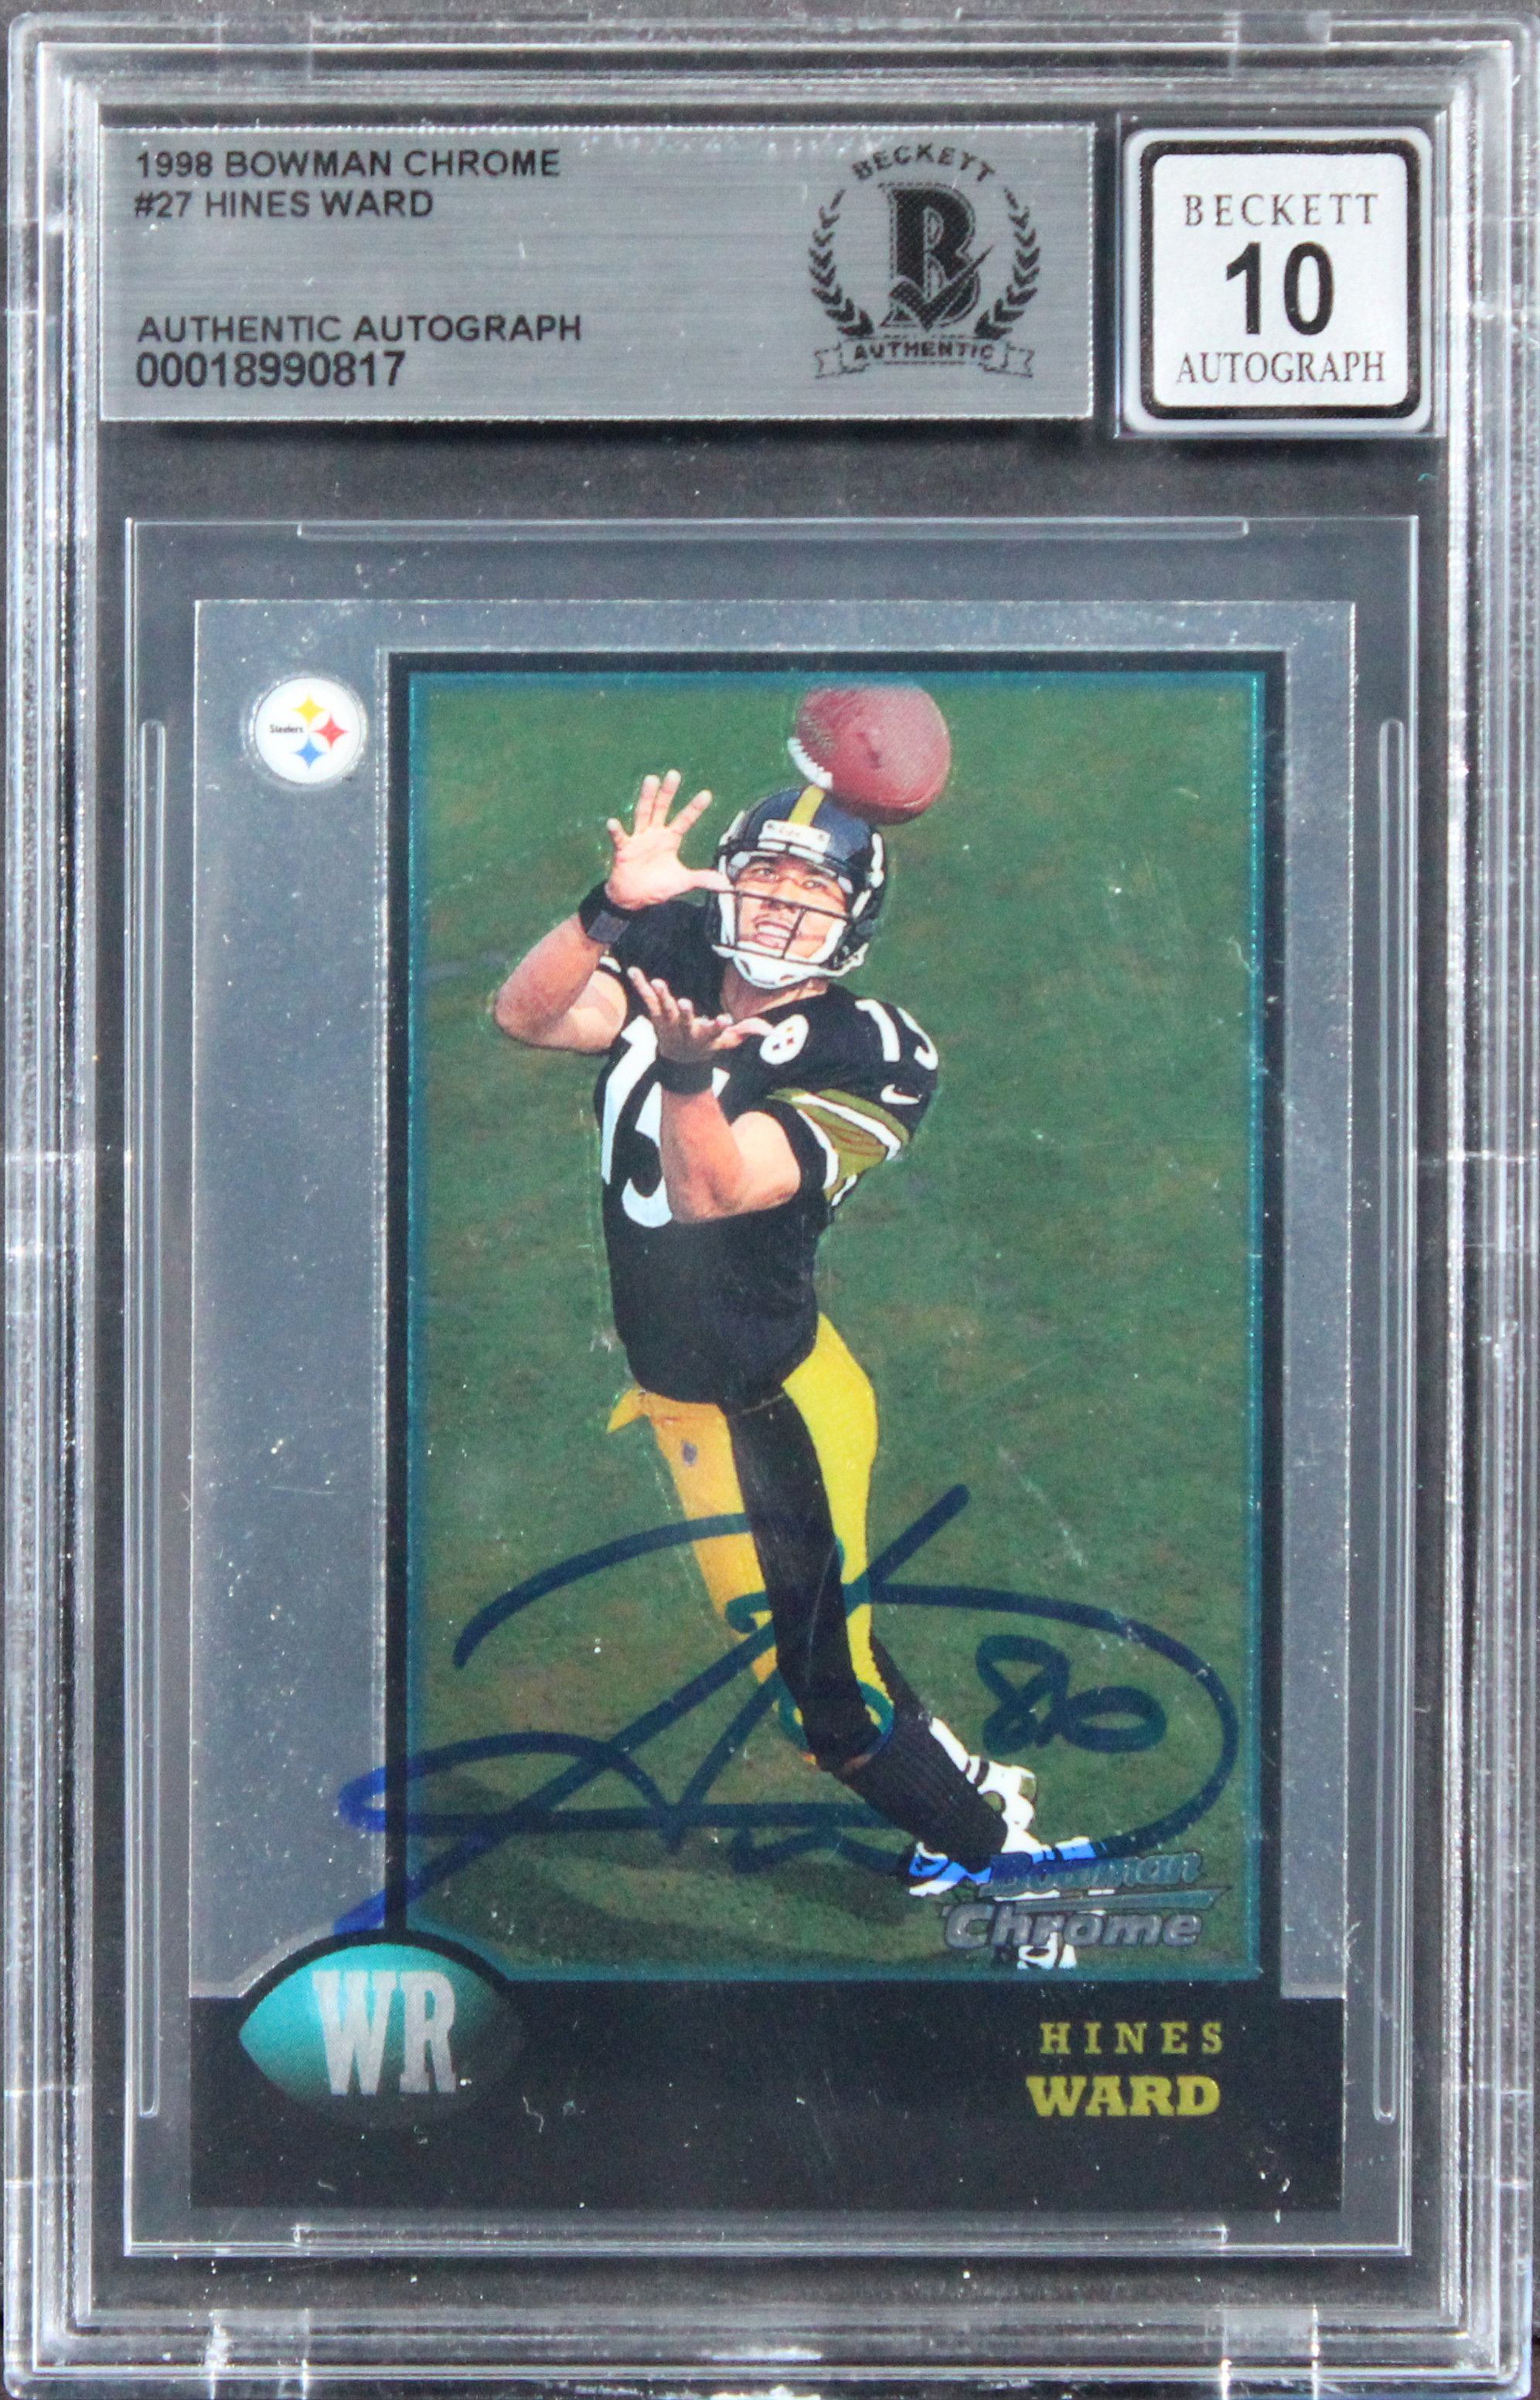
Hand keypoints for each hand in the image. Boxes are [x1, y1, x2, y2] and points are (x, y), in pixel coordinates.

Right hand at [603, 772, 730, 913]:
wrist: (634, 897)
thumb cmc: (658, 886)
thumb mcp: (683, 882)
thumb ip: (702, 879)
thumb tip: (726, 884)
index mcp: (670, 839)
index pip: (685, 820)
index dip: (695, 808)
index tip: (707, 794)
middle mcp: (655, 833)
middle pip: (662, 808)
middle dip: (668, 792)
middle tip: (674, 773)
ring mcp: (639, 839)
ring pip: (643, 813)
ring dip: (647, 797)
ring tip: (651, 779)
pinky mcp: (624, 849)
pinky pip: (621, 838)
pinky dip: (616, 831)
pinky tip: (613, 822)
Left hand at [627, 970, 772, 1063]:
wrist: (678, 1061)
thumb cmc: (706, 1047)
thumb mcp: (727, 1043)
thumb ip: (746, 1032)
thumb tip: (771, 1030)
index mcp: (704, 1039)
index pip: (714, 1033)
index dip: (719, 1026)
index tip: (726, 1019)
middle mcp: (685, 1032)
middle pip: (685, 1023)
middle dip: (686, 1014)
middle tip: (686, 1003)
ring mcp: (668, 1025)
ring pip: (665, 1011)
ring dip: (663, 997)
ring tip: (659, 983)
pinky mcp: (656, 1017)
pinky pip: (647, 1000)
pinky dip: (641, 985)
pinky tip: (633, 971)